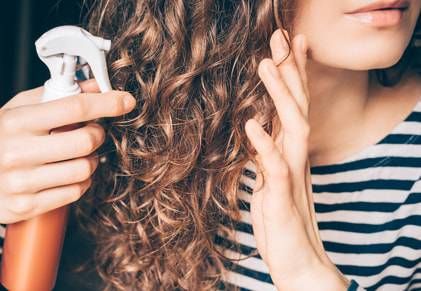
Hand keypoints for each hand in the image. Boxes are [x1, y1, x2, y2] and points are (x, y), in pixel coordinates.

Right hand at [0, 79, 135, 223]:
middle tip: (92, 132)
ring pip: (85, 169)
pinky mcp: (26, 206)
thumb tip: (94, 86)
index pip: (74, 107)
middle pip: (86, 141)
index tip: (125, 101)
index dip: (107, 103)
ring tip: (78, 155)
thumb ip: (55, 96)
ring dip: (91, 160)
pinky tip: (69, 174)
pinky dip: (81, 182)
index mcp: (17, 121)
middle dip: (98, 134)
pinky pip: (75, 192)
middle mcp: (17, 152)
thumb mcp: (18, 110)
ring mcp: (21, 182)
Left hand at [244, 29, 349, 289]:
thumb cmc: (281, 223)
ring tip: (266, 65)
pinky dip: (264, 145)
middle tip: (281, 37)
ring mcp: (291, 176)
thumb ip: (268, 156)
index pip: (294, 106)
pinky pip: (276, 167)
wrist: (297, 262)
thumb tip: (258, 134)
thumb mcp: (271, 182)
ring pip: (293, 128)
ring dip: (280, 96)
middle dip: (290, 71)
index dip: (293, 75)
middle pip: (297, 106)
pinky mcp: (282, 198)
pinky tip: (252, 125)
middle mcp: (295, 158)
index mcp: (290, 153)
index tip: (288, 45)